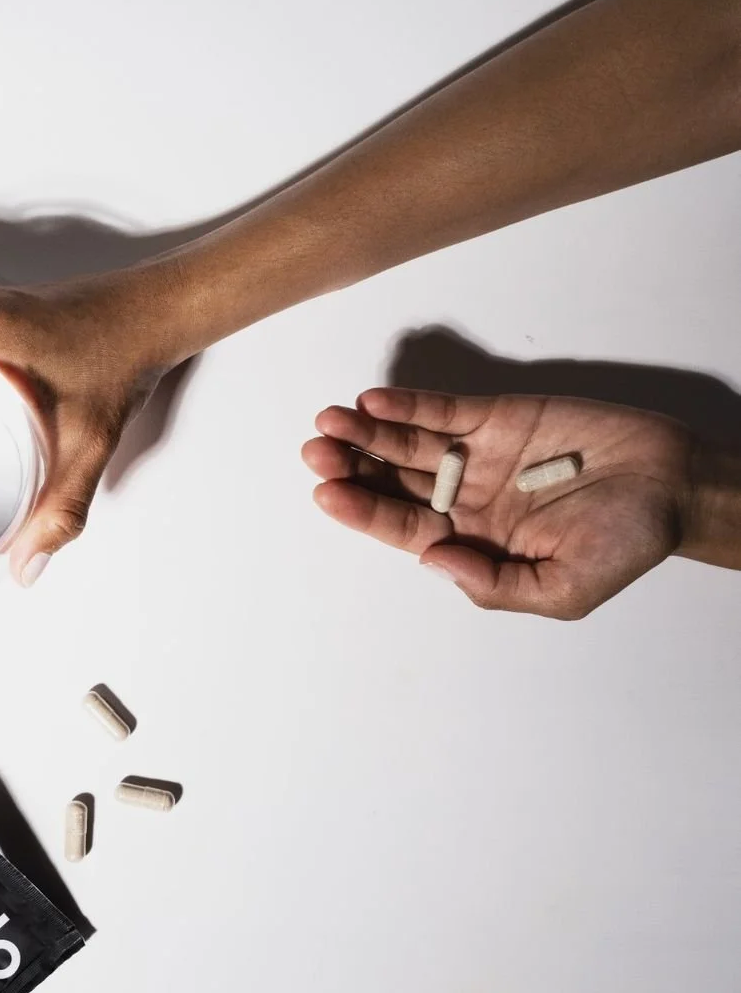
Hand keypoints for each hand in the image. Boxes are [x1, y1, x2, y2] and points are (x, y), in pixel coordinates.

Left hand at [302, 386, 697, 618]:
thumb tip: (432, 560)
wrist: (674, 485)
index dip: (364, 510)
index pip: (404, 528)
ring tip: (330, 423)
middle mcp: (466, 498)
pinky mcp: (499, 416)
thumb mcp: (562, 590)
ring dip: (367, 433)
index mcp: (474, 543)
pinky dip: (409, 406)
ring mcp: (479, 454)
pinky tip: (374, 402)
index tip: (327, 494)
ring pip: (409, 444)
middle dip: (353, 467)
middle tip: (318, 453)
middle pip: (395, 482)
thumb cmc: (625, 543)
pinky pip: (444, 411)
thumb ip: (493, 583)